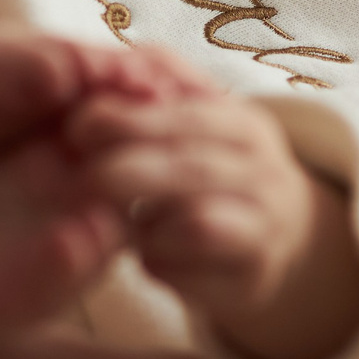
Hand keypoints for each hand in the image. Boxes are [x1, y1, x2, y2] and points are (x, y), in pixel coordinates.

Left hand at [70, 89, 358, 358]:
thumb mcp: (196, 119)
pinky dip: (159, 261)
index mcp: (242, 122)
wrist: (279, 233)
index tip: (79, 126)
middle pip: (193, 167)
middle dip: (131, 169)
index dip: (131, 118)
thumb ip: (157, 87)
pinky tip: (139, 256)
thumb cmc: (214, 167)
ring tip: (105, 221)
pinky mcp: (254, 274)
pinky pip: (195, 271)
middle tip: (85, 176)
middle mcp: (263, 170)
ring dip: (143, 221)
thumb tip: (105, 84)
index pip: (188, 113)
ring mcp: (265, 224)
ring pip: (196, 222)